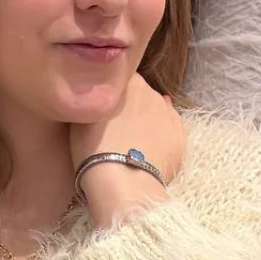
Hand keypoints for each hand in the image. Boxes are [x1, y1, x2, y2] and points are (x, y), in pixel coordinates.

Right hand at [68, 73, 184, 180]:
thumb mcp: (81, 116)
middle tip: (112, 126)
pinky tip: (147, 147)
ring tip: (129, 142)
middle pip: (138, 93)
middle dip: (128, 105)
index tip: (101, 103)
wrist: (122, 182)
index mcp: (127, 82)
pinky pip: (169, 129)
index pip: (118, 76)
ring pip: (155, 111)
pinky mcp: (180, 136)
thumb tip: (100, 93)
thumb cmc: (93, 149)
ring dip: (144, 120)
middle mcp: (151, 91)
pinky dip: (159, 134)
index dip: (109, 90)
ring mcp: (169, 114)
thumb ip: (93, 99)